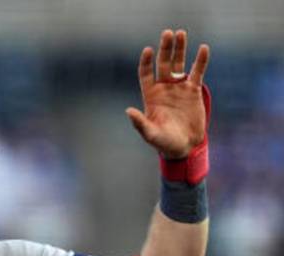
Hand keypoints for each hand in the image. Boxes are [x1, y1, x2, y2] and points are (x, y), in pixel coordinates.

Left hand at [126, 30, 209, 158]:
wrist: (184, 146)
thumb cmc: (164, 142)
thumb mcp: (150, 134)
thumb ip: (140, 123)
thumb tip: (128, 111)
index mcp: (150, 96)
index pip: (146, 74)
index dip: (147, 62)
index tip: (149, 50)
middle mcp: (163, 88)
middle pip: (163, 64)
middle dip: (164, 49)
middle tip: (167, 33)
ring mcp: (178, 88)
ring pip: (179, 64)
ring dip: (179, 49)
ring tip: (180, 33)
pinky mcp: (193, 91)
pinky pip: (197, 72)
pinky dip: (200, 61)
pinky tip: (203, 48)